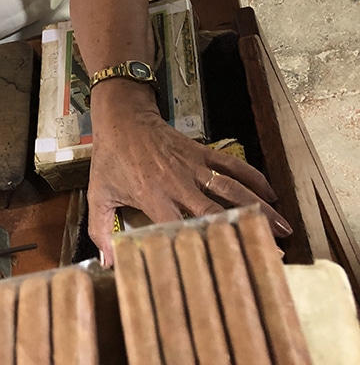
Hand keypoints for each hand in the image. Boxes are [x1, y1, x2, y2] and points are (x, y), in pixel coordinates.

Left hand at [85, 80, 292, 266]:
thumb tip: (106, 262)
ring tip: (282, 227)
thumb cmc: (111, 157)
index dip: (199, 245)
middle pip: (216, 210)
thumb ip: (99, 228)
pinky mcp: (201, 152)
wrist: (122, 119)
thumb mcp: (99, 193)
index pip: (179, 225)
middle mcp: (177, 182)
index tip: (220, 263)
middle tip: (271, 252)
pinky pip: (232, 165)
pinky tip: (270, 194)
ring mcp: (192, 166)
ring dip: (258, 206)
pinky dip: (253, 177)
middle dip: (242, 230)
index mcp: (153, 195)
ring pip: (231, 188)